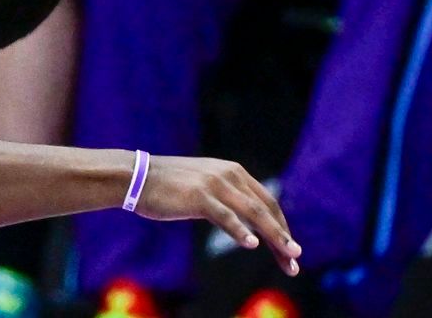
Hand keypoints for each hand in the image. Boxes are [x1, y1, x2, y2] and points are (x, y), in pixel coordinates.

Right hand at [135, 156, 302, 276]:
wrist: (135, 176)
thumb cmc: (167, 186)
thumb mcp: (203, 186)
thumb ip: (226, 197)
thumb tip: (245, 220)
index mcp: (232, 172)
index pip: (266, 201)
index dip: (281, 226)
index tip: (289, 249)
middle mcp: (228, 175)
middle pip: (266, 208)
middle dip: (283, 236)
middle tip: (296, 259)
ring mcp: (214, 185)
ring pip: (254, 213)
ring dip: (274, 236)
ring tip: (288, 255)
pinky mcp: (199, 197)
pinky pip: (226, 217)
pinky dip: (240, 231)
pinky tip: (252, 244)